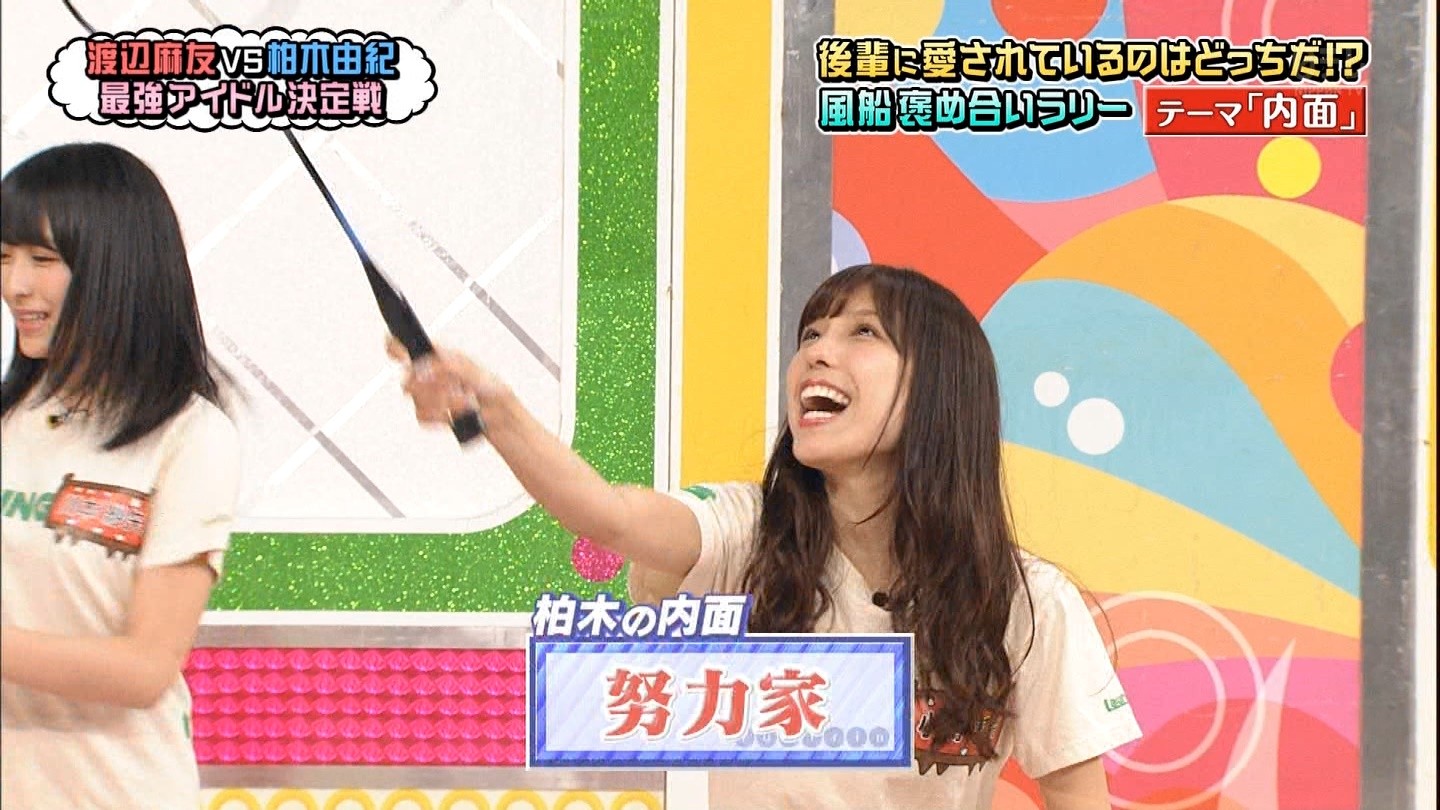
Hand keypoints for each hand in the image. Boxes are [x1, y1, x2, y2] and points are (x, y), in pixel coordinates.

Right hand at [386, 336, 511, 428]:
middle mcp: (430, 375)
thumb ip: (446, 366)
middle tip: (453, 386)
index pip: (407, 347)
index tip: (398, 351)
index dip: (396, 346)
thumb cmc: (491, 387)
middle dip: (433, 386)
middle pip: (408, 378)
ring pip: (416, 400)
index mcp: (439, 357)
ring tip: (464, 400)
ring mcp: (429, 395)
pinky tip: (453, 413)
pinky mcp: (432, 414)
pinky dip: (440, 416)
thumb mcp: (473, 370)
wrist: (498, 414)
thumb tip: (425, 368)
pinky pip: (422, 416)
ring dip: (443, 402)